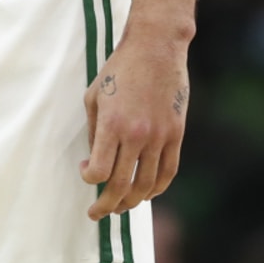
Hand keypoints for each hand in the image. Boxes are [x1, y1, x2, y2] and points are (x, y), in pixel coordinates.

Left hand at [80, 23, 189, 219]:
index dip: (90, 181)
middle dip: (107, 205)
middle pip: (123, 185)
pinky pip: (168, 172)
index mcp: (112, 124)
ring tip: (120, 207)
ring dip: (132, 202)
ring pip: (147, 184)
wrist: (155, 48)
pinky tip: (146, 194)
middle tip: (97, 214)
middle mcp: (137, 135)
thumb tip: (96, 161)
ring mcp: (160, 136)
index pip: (101, 171)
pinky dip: (156, 188)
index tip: (86, 174)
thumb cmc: (118, 70)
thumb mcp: (94, 96)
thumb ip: (95, 131)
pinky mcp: (177, 134)